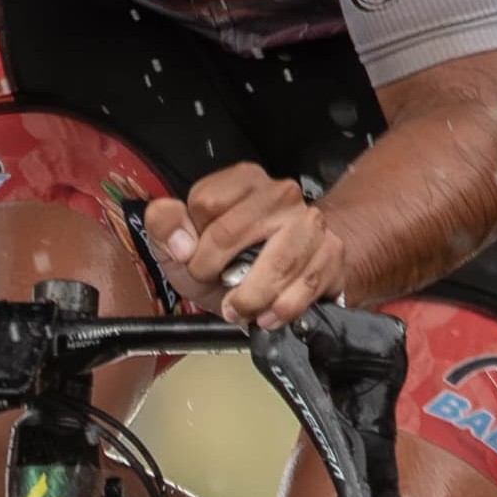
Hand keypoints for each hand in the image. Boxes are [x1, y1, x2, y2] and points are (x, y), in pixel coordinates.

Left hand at [145, 163, 342, 329]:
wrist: (286, 280)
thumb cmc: (232, 260)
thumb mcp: (185, 245)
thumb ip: (164, 227)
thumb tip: (180, 243)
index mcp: (244, 180)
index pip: (204, 204)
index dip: (193, 243)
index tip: (197, 260)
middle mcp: (280, 193)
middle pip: (229, 232)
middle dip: (212, 271)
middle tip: (216, 288)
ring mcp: (310, 223)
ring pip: (273, 263)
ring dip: (249, 298)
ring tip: (239, 310)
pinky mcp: (332, 254)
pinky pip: (304, 286)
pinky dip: (280, 309)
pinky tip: (268, 316)